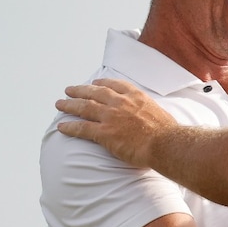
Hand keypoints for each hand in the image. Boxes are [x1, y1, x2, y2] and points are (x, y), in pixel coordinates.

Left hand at [55, 78, 177, 167]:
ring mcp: (111, 116)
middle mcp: (121, 102)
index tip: (95, 82)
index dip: (102, 83)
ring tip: (60, 104)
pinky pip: (82, 128)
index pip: (114, 84)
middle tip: (69, 90)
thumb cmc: (167, 132)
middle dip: (79, 91)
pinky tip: (61, 127)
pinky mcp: (105, 132)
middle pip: (94, 92)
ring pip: (84, 107)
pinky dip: (70, 127)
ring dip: (69, 105)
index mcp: (135, 96)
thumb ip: (147, 110)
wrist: (166, 143)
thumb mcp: (158, 111)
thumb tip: (147, 115)